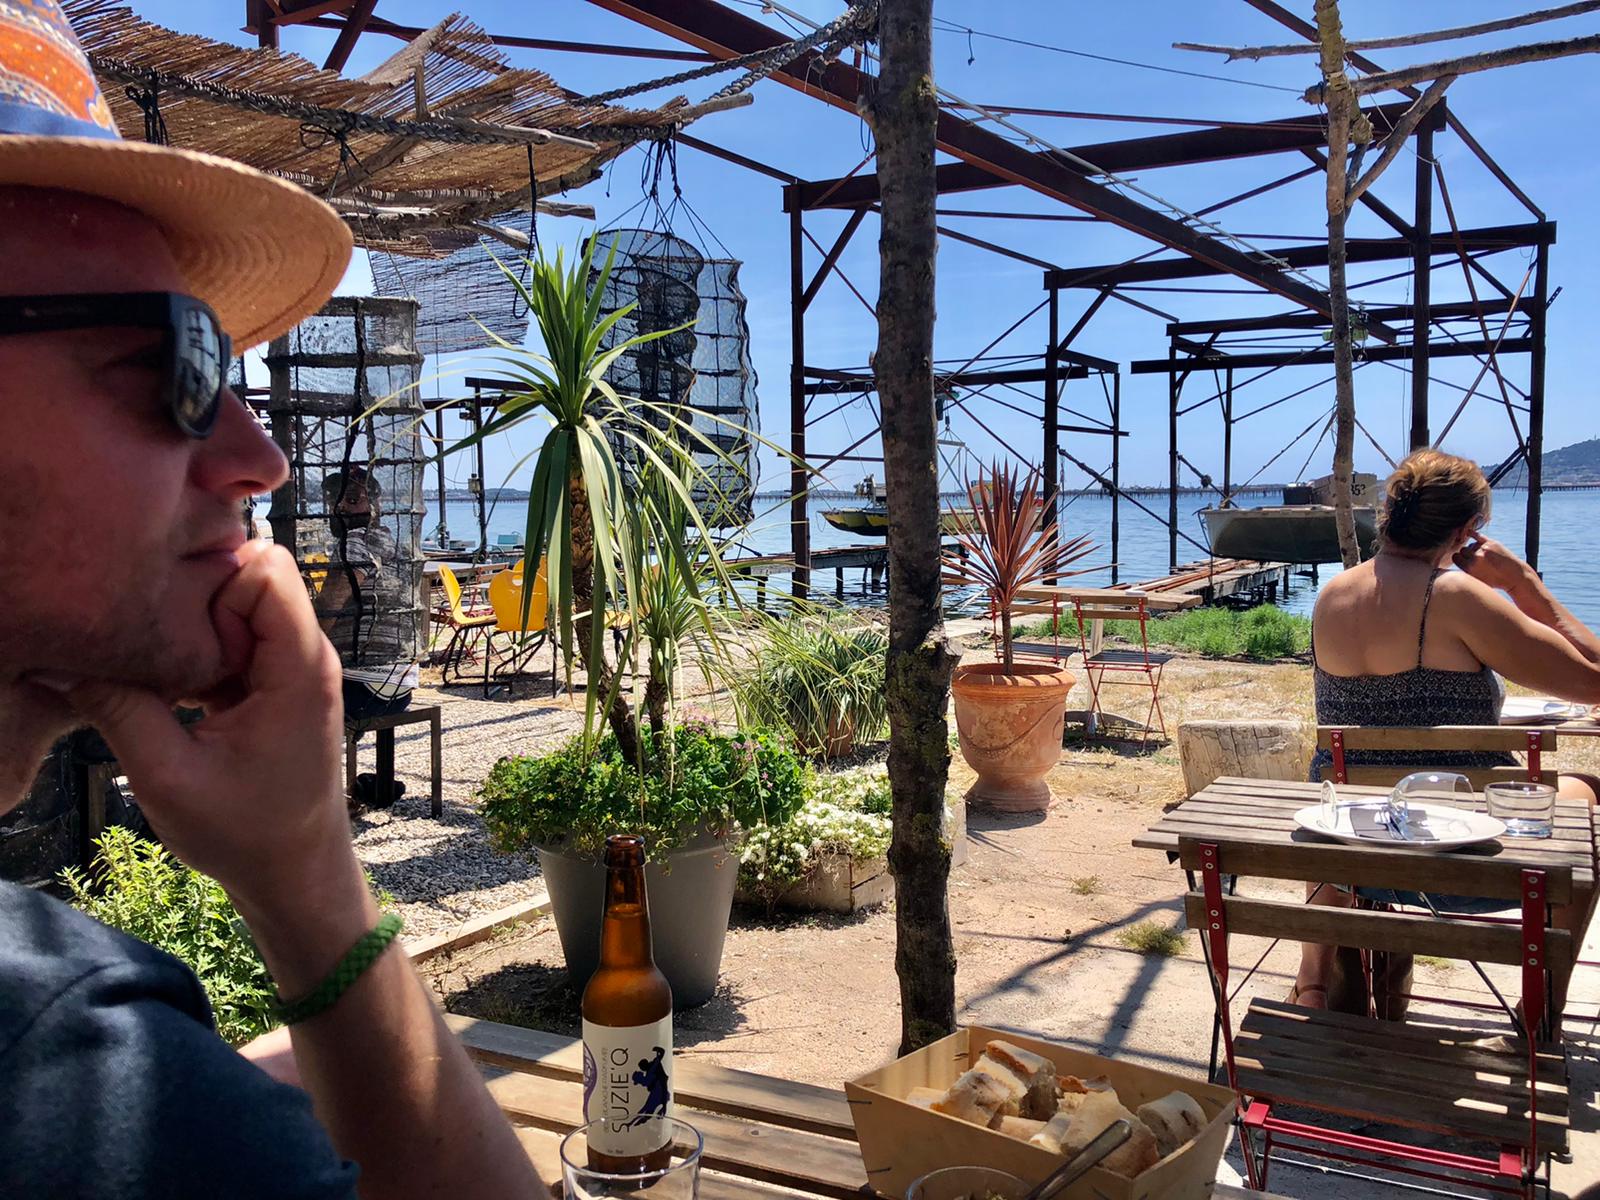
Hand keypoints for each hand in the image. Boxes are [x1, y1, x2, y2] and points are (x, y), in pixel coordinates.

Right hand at [42, 544, 368, 947]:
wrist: (296, 875)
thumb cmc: (245, 834)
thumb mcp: (167, 775)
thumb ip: (116, 709)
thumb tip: (56, 660)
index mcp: (299, 667)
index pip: (267, 570)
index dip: (213, 583)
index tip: (167, 625)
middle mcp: (306, 657)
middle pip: (251, 580)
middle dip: (197, 602)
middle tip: (151, 646)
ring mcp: (293, 671)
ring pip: (239, 611)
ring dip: (195, 633)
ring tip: (159, 674)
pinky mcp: (276, 688)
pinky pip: (236, 643)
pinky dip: (201, 656)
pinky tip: (168, 691)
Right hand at [1452, 534, 1532, 594]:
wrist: (1515, 577)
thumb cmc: (1494, 581)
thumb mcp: (1477, 580)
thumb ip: (1464, 570)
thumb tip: (1453, 558)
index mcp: (1469, 569)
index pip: (1455, 557)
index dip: (1459, 558)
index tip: (1463, 561)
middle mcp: (1475, 559)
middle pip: (1462, 550)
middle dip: (1467, 554)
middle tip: (1475, 559)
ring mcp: (1484, 549)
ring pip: (1471, 545)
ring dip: (1474, 549)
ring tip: (1484, 557)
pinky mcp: (1492, 543)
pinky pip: (1477, 535)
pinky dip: (1472, 533)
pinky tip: (1468, 532)